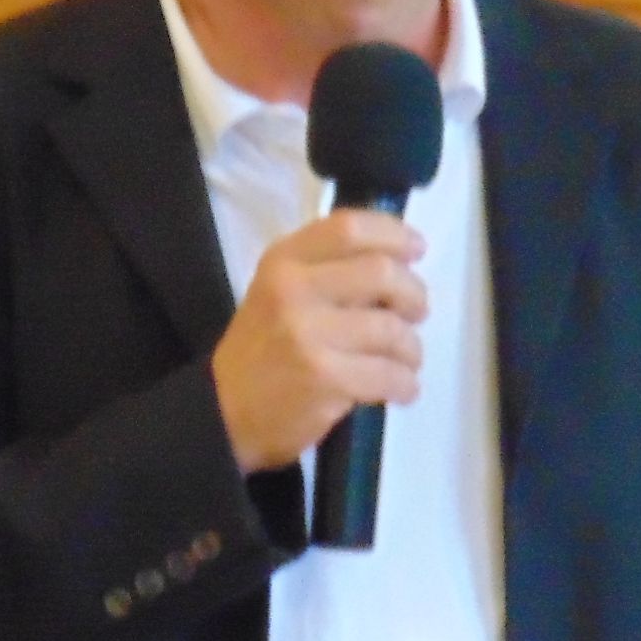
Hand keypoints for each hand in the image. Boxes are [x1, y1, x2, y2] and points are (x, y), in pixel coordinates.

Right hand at [211, 210, 426, 472]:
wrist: (224, 413)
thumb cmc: (261, 350)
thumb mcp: (277, 291)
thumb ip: (326, 269)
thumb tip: (396, 262)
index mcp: (283, 262)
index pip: (348, 228)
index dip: (393, 234)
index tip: (417, 249)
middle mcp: (293, 290)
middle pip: (381, 272)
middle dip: (413, 294)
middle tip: (416, 311)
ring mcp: (309, 336)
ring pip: (392, 329)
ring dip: (411, 347)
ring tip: (406, 358)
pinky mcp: (326, 380)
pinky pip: (389, 375)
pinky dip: (405, 383)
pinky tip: (401, 388)